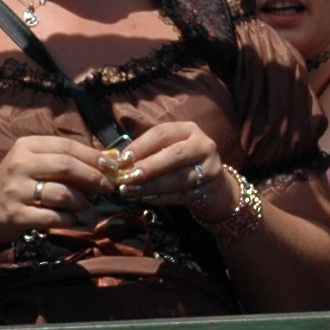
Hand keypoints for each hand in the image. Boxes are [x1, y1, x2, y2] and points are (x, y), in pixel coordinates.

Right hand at [0, 135, 113, 256]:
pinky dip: (68, 218)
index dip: (94, 156)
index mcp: (26, 146)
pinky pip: (54, 216)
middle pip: (67, 166)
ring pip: (63, 193)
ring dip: (81, 201)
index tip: (112, 166)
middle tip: (107, 187)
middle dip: (93, 177)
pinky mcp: (16, 215)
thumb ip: (61, 160)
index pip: (67, 146)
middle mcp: (19, 165)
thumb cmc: (14, 186)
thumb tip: (104, 163)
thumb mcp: (31, 164)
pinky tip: (69, 218)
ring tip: (84, 204)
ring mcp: (16, 191)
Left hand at [105, 120, 229, 212]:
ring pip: (179, 177)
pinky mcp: (209, 190)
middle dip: (149, 166)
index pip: (162, 133)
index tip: (122, 159)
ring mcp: (210, 168)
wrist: (214, 187)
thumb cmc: (183, 164)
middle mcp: (203, 145)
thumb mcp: (168, 150)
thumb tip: (115, 162)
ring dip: (152, 185)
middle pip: (175, 154)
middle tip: (127, 177)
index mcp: (188, 130)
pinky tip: (145, 199)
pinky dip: (161, 198)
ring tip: (130, 191)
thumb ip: (146, 153)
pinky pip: (181, 195)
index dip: (141, 145)